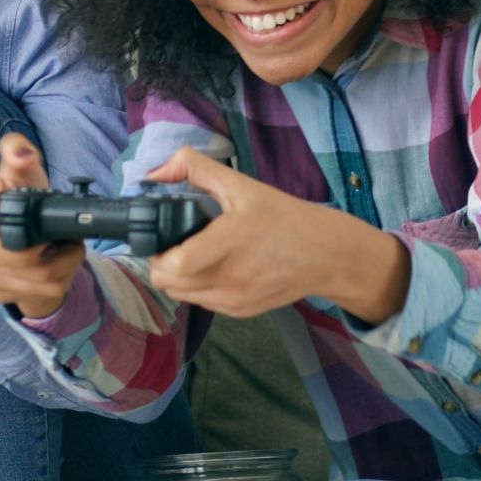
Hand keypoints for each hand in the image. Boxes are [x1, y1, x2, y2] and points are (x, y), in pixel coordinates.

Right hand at [0, 133, 87, 320]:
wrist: (17, 228)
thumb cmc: (18, 195)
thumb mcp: (20, 169)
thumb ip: (17, 149)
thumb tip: (22, 156)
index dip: (34, 245)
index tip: (53, 234)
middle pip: (29, 270)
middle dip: (61, 256)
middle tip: (71, 240)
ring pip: (41, 284)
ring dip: (66, 267)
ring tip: (69, 249)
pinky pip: (41, 295)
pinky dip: (60, 279)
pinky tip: (59, 264)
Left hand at [145, 148, 409, 321]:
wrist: (325, 255)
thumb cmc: (283, 217)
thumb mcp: (242, 184)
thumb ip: (196, 168)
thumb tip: (155, 173)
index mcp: (231, 241)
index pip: (175, 264)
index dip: (158, 251)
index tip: (162, 234)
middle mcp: (231, 277)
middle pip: (168, 283)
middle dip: (162, 262)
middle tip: (174, 242)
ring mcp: (235, 299)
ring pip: (180, 295)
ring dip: (178, 277)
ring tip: (194, 254)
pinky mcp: (240, 312)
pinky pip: (201, 303)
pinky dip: (198, 288)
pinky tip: (214, 268)